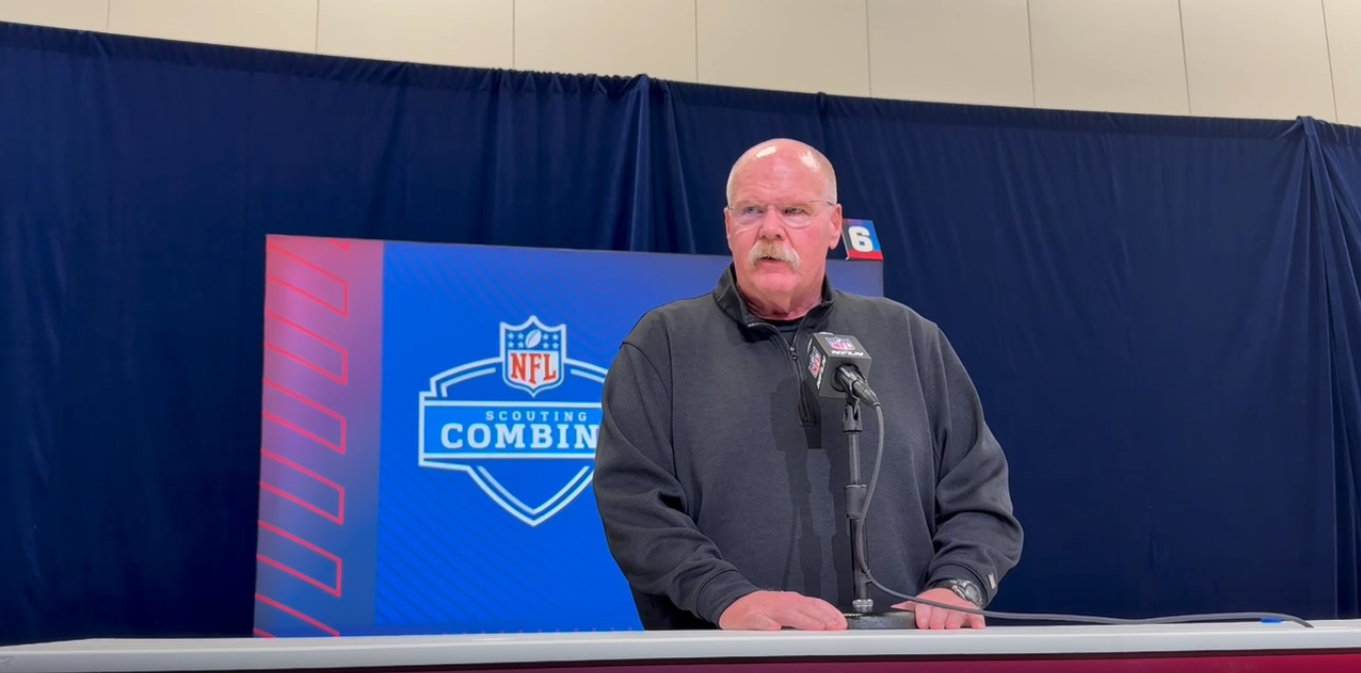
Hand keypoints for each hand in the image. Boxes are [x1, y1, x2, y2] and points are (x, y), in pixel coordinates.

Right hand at [718, 590, 848, 630]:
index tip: (841, 623)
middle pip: (803, 608)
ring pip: (785, 613)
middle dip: (821, 617)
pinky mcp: (748, 616)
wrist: (732, 605)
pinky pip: (758, 620)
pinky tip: (775, 629)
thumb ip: (804, 615)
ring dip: (802, 620)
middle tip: (834, 626)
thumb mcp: (785, 609)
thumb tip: (829, 624)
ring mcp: (764, 608)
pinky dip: (767, 624)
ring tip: (816, 627)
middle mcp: (780, 602)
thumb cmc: (761, 610)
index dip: (829, 612)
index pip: (814, 603)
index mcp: (790, 601)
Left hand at [892, 588, 984, 629]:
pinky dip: (977, 621)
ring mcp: (957, 607)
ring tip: (951, 626)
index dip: (923, 615)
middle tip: (936, 627)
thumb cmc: (933, 603)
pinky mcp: (971, 611)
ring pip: (956, 614)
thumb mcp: (919, 603)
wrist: (951, 593)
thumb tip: (894, 610)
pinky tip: (976, 626)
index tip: (922, 623)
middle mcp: (943, 605)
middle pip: (940, 612)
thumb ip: (907, 607)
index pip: (924, 607)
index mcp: (928, 603)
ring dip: (954, 620)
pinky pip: (976, 615)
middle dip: (937, 620)